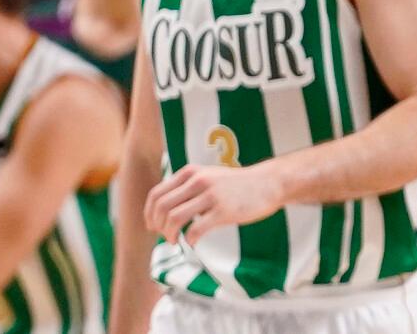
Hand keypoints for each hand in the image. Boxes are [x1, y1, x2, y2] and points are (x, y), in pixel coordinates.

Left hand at [144, 163, 283, 245]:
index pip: (156, 193)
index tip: (151, 226)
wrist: (267, 183)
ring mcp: (210, 195)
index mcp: (189, 173)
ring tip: (174, 241)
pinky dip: (189, 240)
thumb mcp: (207, 176)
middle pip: (161, 207)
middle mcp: (196, 181)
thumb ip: (187, 187)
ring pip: (174, 218)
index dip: (148, 213)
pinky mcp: (223, 211)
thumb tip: (166, 208)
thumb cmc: (236, 185)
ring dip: (169, 234)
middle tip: (162, 236)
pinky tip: (192, 243)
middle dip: (156, 225)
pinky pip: (196, 229)